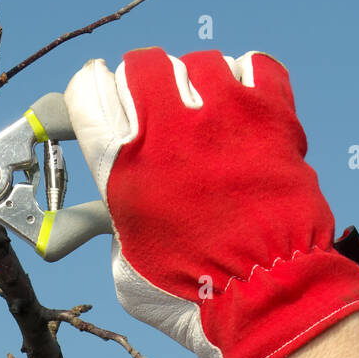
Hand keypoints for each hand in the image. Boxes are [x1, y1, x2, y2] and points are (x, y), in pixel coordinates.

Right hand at [64, 47, 358, 357]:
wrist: (268, 294)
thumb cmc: (192, 293)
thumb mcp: (126, 266)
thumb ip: (115, 223)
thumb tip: (120, 211)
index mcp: (122, 162)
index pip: (88, 89)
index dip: (90, 98)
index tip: (98, 108)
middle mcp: (169, 127)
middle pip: (141, 64)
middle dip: (140, 84)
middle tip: (150, 111)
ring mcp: (224, 113)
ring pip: (198, 62)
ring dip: (195, 84)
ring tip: (203, 119)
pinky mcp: (270, 114)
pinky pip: (253, 65)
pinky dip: (244, 81)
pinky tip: (241, 110)